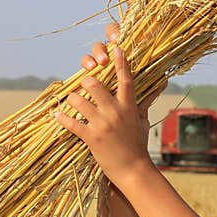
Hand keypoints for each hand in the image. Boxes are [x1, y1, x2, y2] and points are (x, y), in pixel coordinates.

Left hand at [56, 22, 163, 183]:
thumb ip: (143, 103)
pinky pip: (72, 124)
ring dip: (72, 99)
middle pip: (96, 86)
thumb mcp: (143, 121)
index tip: (116, 47)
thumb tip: (159, 87)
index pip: (126, 80)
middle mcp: (116, 113)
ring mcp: (103, 125)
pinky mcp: (92, 138)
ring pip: (80, 102)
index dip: (121, 63)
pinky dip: (62, 118)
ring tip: (70, 100)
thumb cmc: (138, 144)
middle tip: (84, 82)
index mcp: (129, 107)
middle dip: (86, 81)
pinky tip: (57, 115)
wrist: (133, 169)